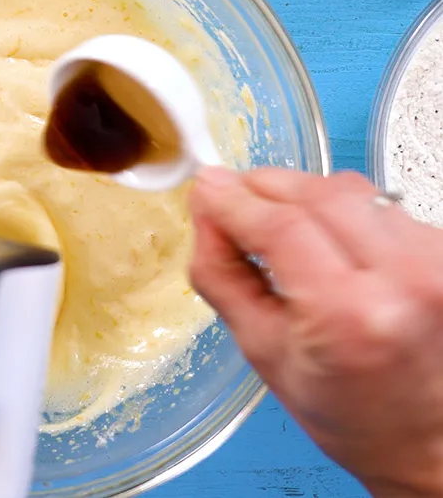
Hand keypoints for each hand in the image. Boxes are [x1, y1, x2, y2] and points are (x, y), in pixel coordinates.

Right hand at [189, 167, 442, 497]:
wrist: (426, 436)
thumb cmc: (351, 411)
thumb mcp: (260, 350)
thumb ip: (221, 273)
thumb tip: (205, 211)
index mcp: (349, 315)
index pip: (279, 225)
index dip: (233, 199)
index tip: (205, 188)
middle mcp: (401, 278)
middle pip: (314, 192)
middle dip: (264, 187)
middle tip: (234, 202)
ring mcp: (430, 259)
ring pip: (345, 189)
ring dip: (300, 196)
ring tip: (280, 228)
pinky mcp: (440, 248)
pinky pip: (373, 202)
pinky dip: (336, 209)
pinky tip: (324, 241)